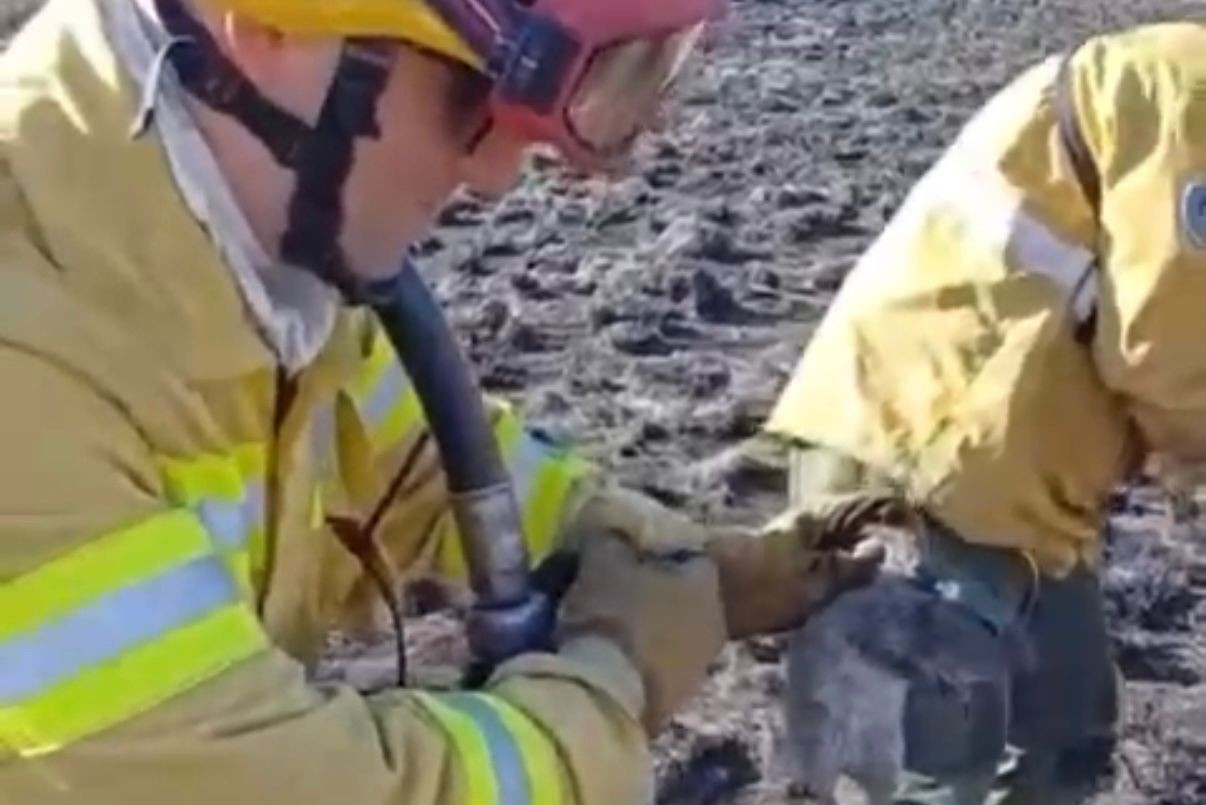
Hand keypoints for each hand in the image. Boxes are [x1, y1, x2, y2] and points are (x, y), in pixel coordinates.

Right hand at [555, 528, 724, 734]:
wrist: (608, 694)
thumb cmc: (613, 611)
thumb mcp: (601, 558)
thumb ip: (608, 537)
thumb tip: (605, 523)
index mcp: (705, 581)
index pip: (688, 555)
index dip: (656, 553)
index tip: (626, 554)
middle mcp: (715, 622)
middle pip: (682, 597)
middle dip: (652, 592)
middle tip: (612, 589)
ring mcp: (700, 668)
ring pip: (672, 635)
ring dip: (645, 629)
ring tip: (603, 626)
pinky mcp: (676, 702)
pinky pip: (656, 668)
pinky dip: (636, 661)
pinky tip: (607, 659)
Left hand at [707, 493, 915, 638]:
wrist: (706, 592)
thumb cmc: (762, 586)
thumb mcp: (814, 584)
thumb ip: (849, 569)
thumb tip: (881, 550)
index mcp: (822, 516)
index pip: (872, 503)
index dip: (901, 516)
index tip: (925, 538)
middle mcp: (811, 518)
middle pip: (860, 517)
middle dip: (888, 532)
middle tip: (915, 559)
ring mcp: (798, 535)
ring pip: (845, 534)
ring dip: (867, 549)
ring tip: (892, 577)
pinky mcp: (787, 556)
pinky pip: (829, 551)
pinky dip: (848, 562)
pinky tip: (857, 586)